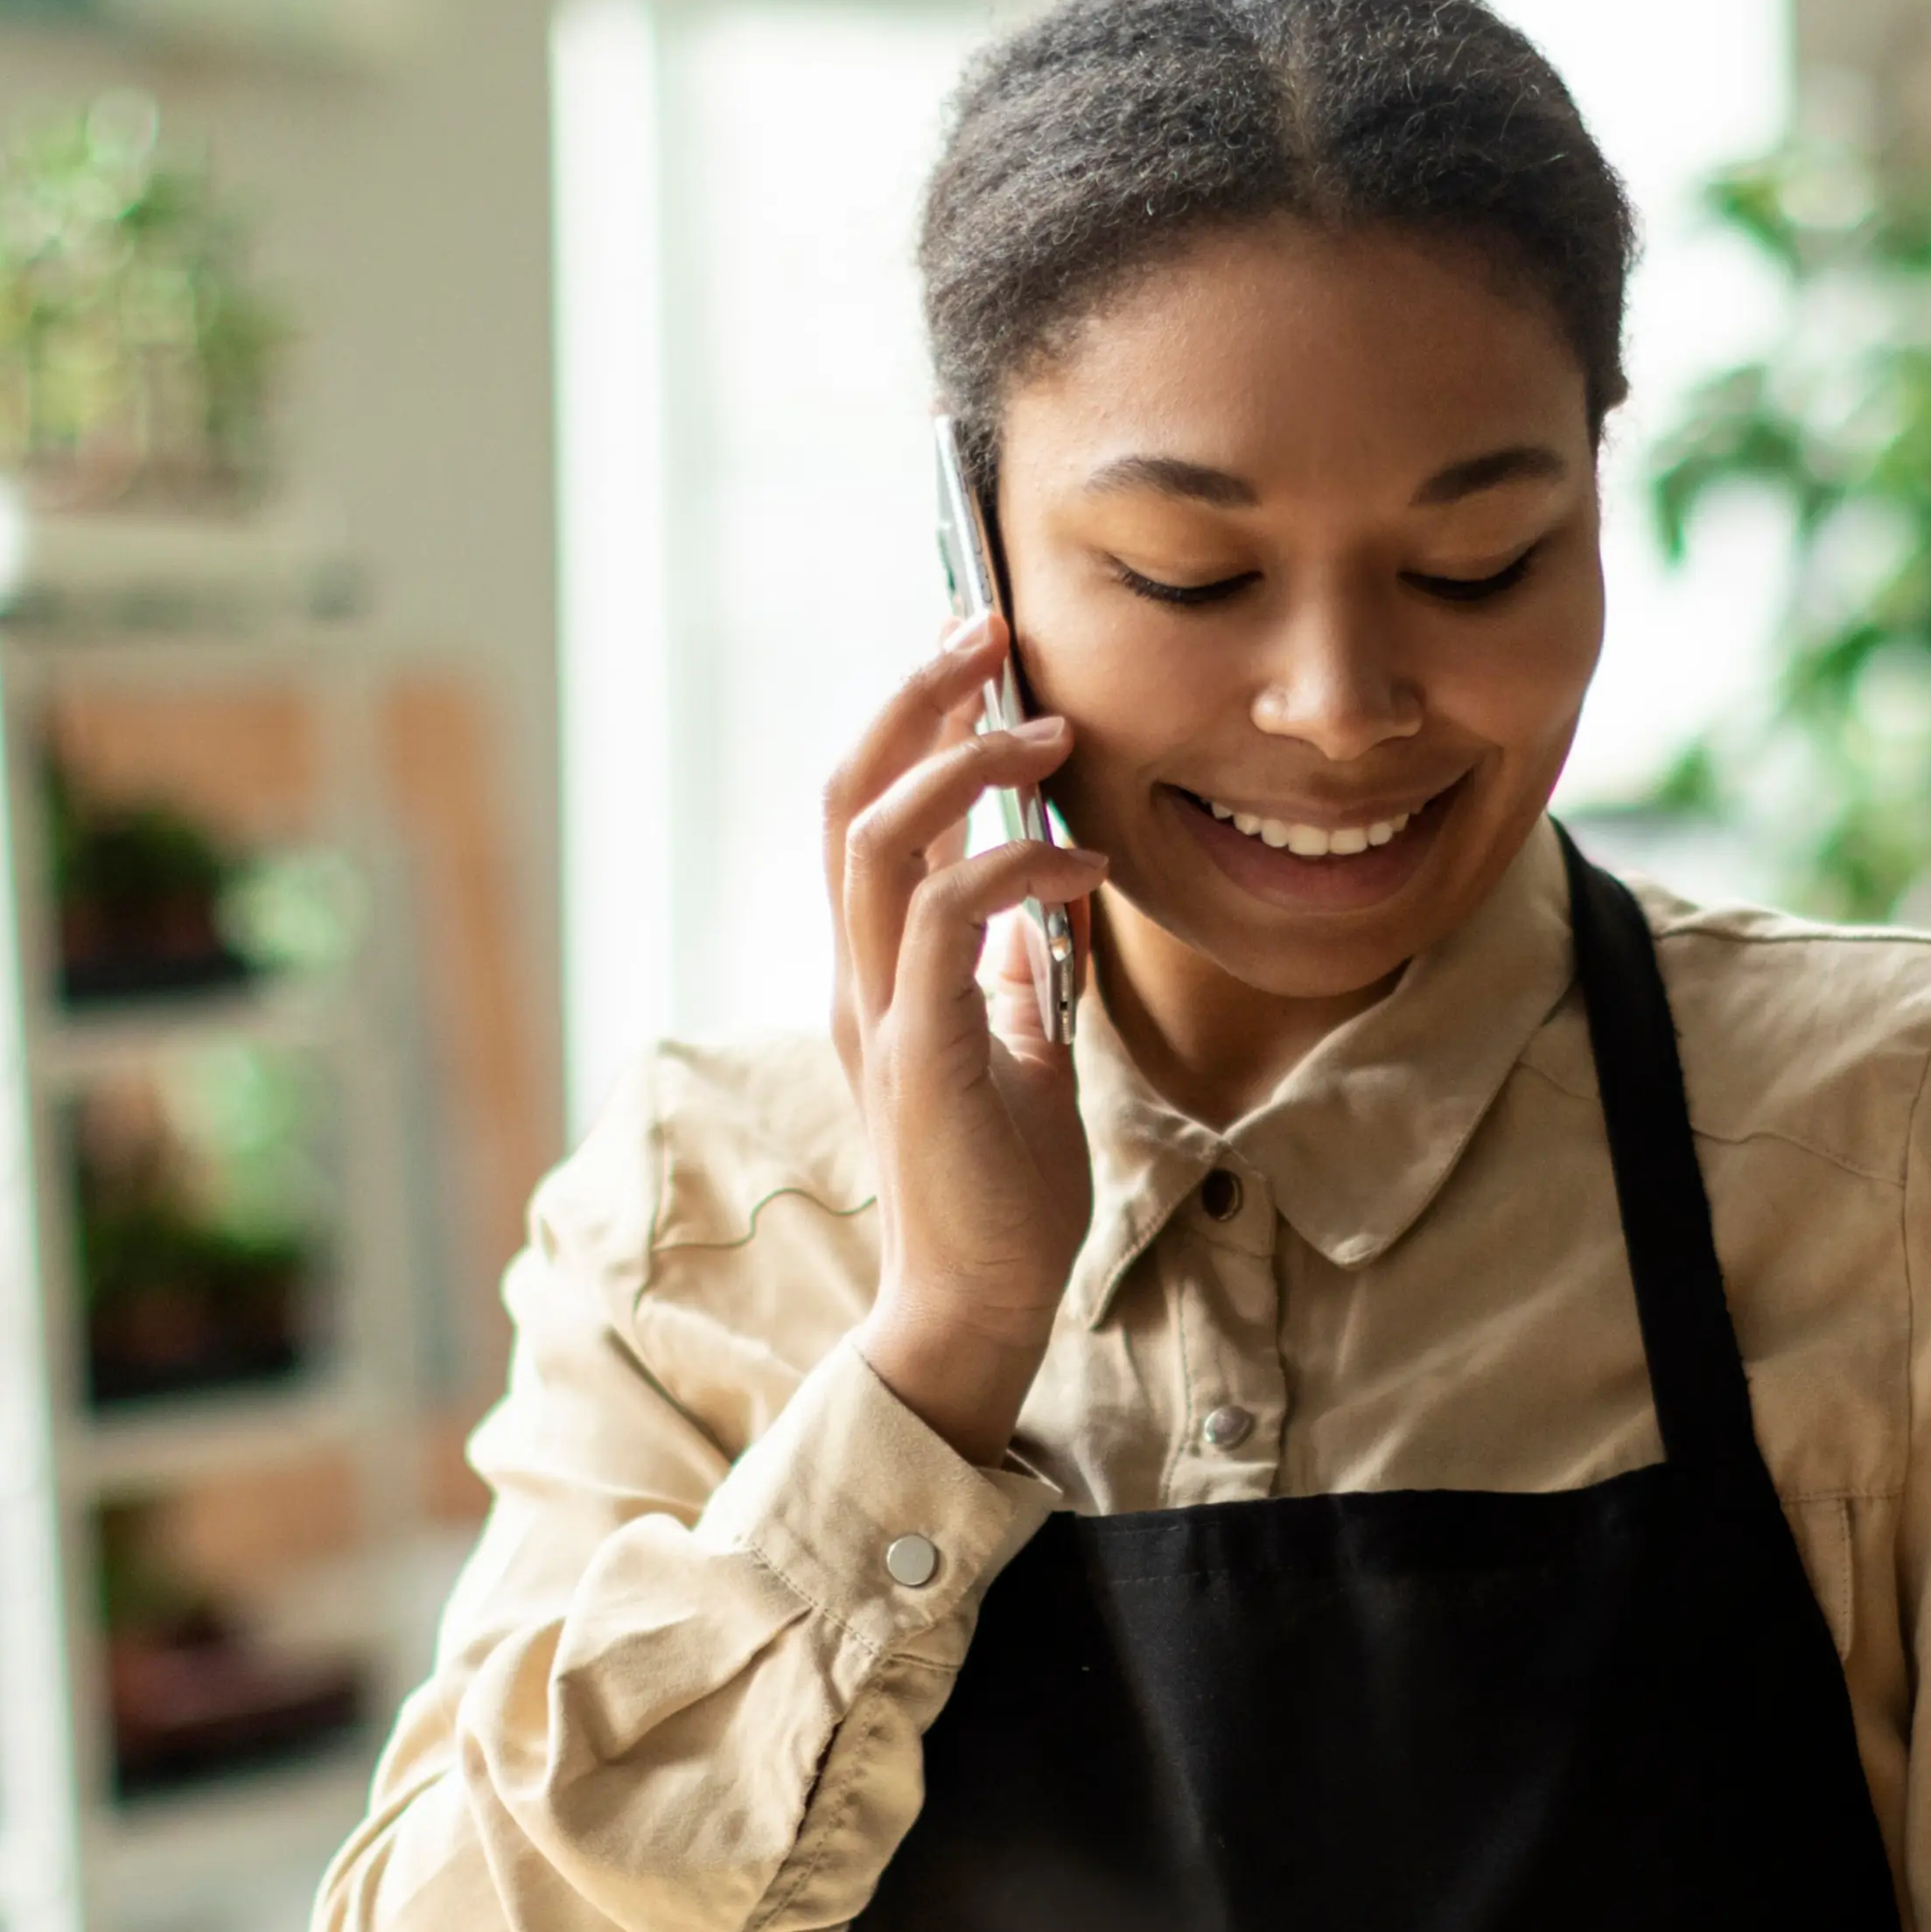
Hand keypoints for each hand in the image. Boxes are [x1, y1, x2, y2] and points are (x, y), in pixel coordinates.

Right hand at [826, 612, 1108, 1464]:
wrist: (976, 1305)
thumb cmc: (998, 1191)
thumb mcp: (1010, 1056)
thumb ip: (1004, 982)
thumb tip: (1030, 916)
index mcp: (874, 972)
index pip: (865, 815)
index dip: (908, 722)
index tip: (977, 656)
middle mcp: (857, 979)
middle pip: (847, 797)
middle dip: (915, 699)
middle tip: (988, 626)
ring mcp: (877, 1015)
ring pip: (878, 842)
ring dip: (960, 765)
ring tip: (1046, 730)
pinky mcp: (918, 1057)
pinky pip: (944, 926)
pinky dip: (1012, 872)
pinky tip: (1083, 863)